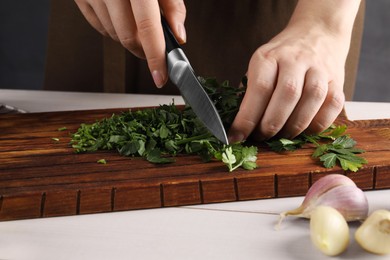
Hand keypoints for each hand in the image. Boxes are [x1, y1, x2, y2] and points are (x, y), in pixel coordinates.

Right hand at [74, 0, 186, 86]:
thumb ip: (173, 5)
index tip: (160, 76)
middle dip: (145, 51)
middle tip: (155, 50)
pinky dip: (113, 30)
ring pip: (113, 35)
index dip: (155, 57)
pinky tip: (121, 19)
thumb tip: (179, 34)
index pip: (148, 29)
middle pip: (128, 37)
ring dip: (130, 39)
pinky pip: (98, 26)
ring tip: (138, 24)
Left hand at [229, 21, 348, 141]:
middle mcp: (295, 59)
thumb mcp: (260, 66)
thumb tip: (238, 125)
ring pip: (312, 99)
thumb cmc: (281, 57)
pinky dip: (318, 124)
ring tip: (282, 137)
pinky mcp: (338, 80)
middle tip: (262, 137)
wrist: (317, 32)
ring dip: (295, 126)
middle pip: (287, 94)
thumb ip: (249, 92)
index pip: (259, 89)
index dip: (247, 117)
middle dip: (272, 124)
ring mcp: (319, 69)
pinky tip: (304, 131)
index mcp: (269, 57)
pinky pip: (333, 105)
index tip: (237, 136)